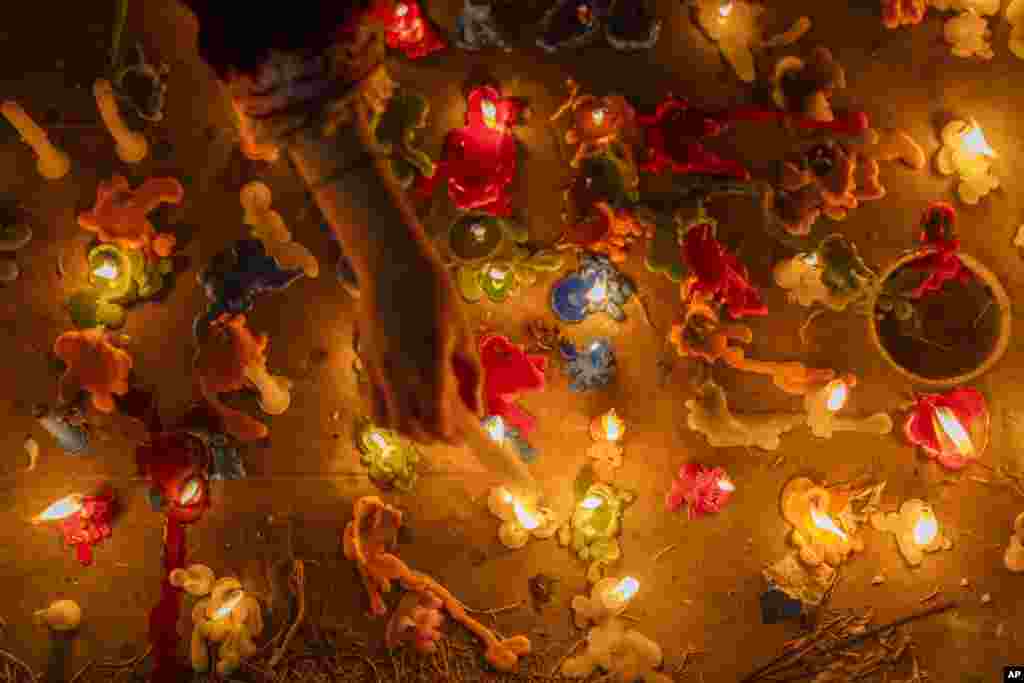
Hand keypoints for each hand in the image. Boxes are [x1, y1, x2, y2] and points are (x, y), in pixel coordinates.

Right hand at [358, 242, 483, 444]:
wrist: (393, 265)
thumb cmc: (436, 295)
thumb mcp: (463, 335)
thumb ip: (471, 377)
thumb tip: (477, 411)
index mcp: (428, 366)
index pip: (437, 420)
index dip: (450, 435)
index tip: (463, 436)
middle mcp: (398, 374)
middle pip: (409, 427)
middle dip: (430, 438)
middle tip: (447, 433)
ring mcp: (376, 369)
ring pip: (385, 420)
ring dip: (406, 429)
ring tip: (425, 421)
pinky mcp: (364, 362)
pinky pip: (372, 401)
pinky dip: (389, 413)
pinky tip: (405, 403)